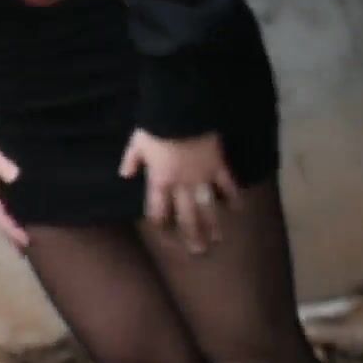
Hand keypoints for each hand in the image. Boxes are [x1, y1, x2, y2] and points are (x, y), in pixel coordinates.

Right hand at [0, 124, 28, 248]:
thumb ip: (0, 164)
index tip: (24, 240)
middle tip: (26, 243)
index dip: (11, 227)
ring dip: (9, 217)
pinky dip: (9, 203)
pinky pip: (0, 195)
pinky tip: (18, 203)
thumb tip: (17, 178)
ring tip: (24, 228)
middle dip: (10, 229)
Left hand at [119, 129, 238, 253]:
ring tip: (216, 239)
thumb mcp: (137, 143)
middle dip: (191, 234)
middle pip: (186, 216)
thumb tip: (124, 175)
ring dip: (212, 224)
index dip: (161, 225)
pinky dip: (233, 196)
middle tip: (197, 250)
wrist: (181, 111)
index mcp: (160, 181)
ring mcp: (201, 177)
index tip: (166, 237)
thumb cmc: (157, 126)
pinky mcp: (217, 166)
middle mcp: (181, 185)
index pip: (159, 210)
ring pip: (207, 207)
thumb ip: (131, 160)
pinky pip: (227, 184)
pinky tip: (238, 208)